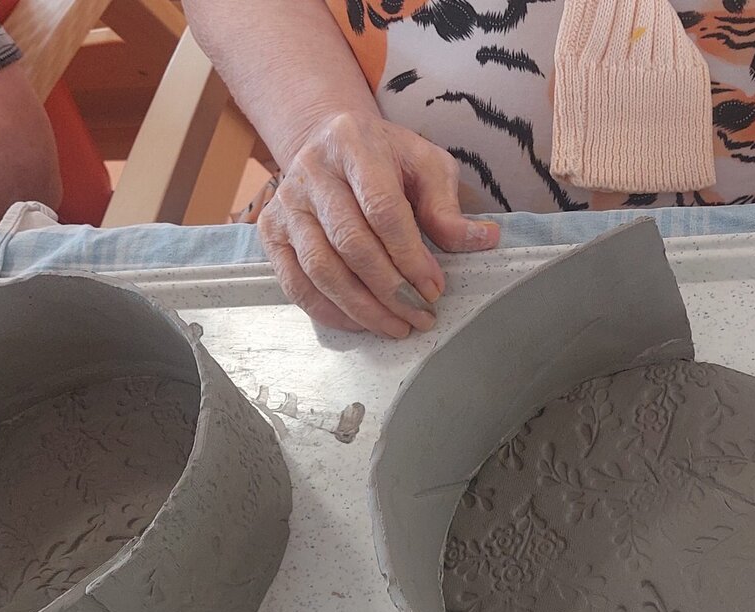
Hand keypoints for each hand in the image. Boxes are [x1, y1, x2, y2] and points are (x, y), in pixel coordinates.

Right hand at [259, 110, 499, 336]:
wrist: (325, 141)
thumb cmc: (384, 157)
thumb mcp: (424, 164)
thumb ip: (447, 204)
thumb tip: (482, 240)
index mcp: (353, 144)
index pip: (382, 209)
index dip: (410, 256)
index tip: (435, 288)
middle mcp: (312, 172)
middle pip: (351, 243)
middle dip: (390, 289)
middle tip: (420, 315)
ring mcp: (286, 204)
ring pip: (321, 268)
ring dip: (362, 307)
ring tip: (395, 326)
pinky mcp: (271, 233)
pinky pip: (296, 283)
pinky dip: (328, 310)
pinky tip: (360, 323)